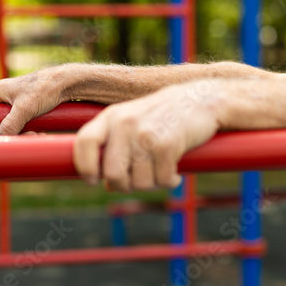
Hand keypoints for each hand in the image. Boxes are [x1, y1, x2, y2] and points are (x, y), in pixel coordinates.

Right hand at [0, 66, 67, 135]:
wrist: (69, 82)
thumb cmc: (46, 88)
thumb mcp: (25, 109)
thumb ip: (10, 124)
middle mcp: (6, 94)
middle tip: (7, 137)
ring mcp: (19, 100)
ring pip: (10, 121)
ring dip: (20, 132)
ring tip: (35, 134)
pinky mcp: (32, 105)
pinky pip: (24, 122)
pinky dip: (30, 129)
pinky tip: (42, 133)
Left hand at [73, 81, 220, 189]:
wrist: (201, 100)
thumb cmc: (164, 116)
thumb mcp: (134, 123)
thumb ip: (116, 149)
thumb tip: (108, 185)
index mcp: (112, 116)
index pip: (85, 143)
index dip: (85, 167)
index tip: (95, 179)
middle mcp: (125, 123)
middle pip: (112, 173)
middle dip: (124, 186)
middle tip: (138, 182)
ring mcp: (146, 134)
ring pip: (139, 182)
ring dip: (152, 185)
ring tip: (161, 172)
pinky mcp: (168, 144)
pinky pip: (161, 180)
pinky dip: (169, 182)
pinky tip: (174, 174)